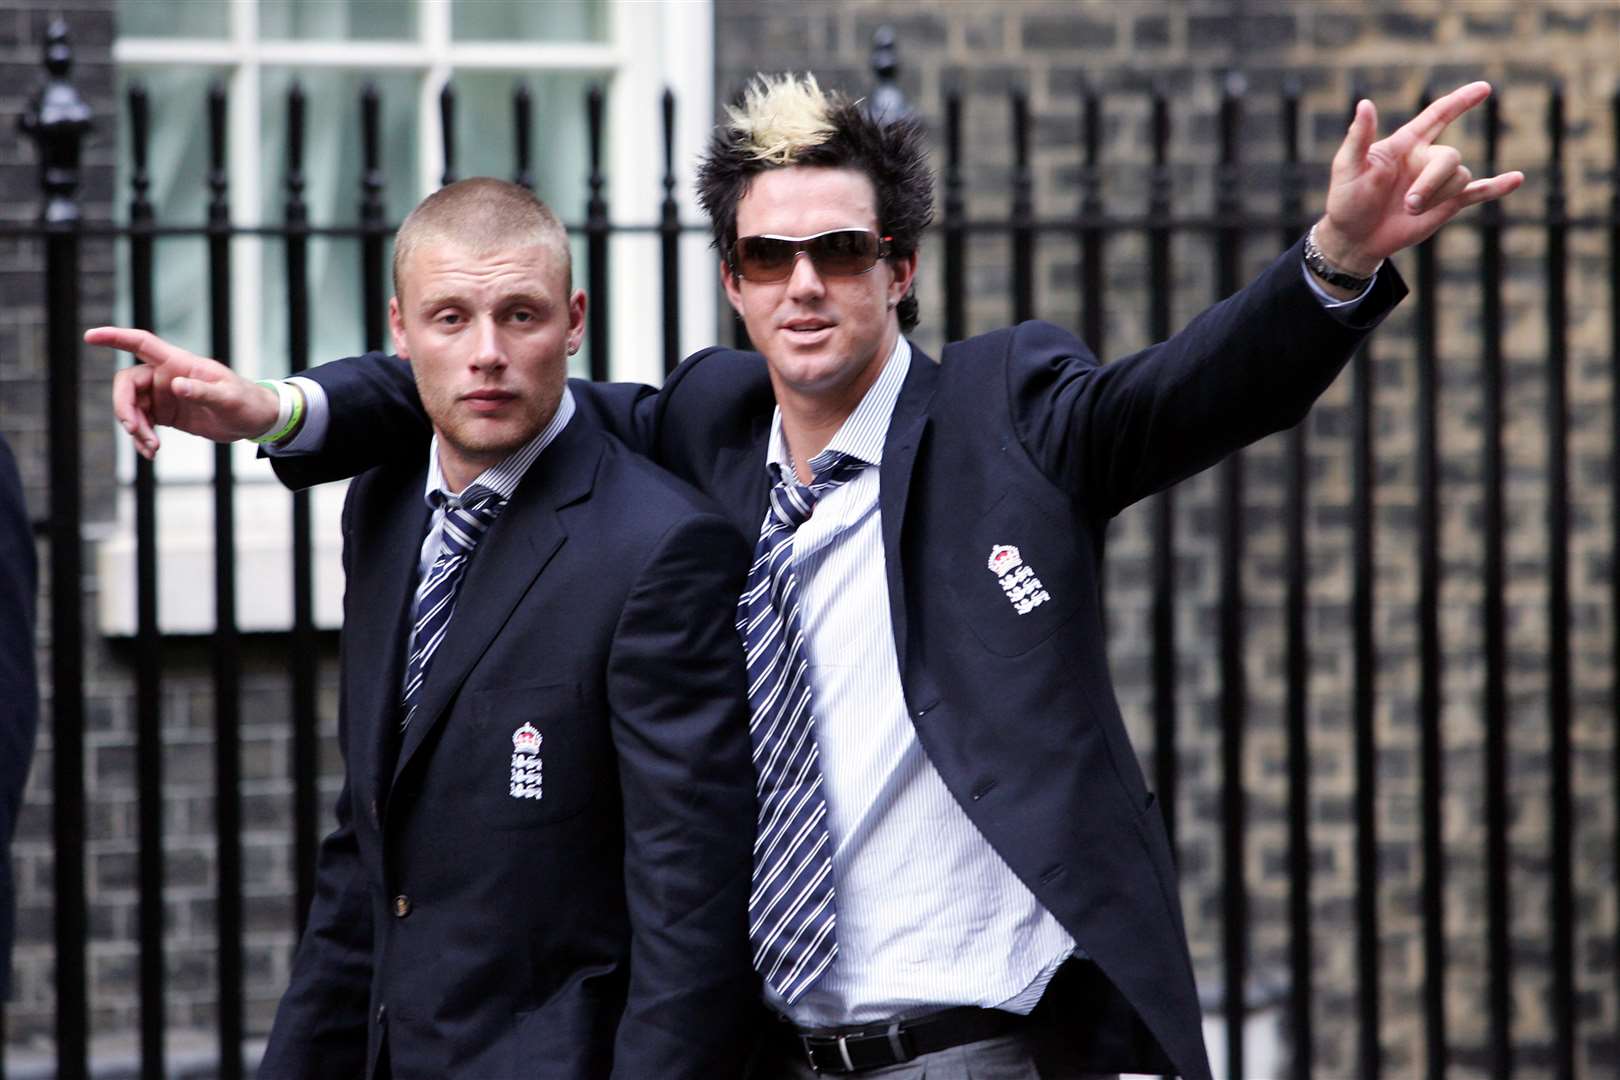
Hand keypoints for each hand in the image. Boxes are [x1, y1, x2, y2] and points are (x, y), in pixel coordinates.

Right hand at [86, 326, 280, 458]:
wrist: (255, 421)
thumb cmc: (246, 402)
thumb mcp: (229, 398)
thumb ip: (203, 391)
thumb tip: (176, 385)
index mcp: (179, 363)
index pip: (141, 343)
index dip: (115, 338)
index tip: (91, 336)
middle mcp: (166, 375)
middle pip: (127, 383)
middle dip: (125, 407)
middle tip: (135, 431)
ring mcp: (163, 395)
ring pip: (131, 407)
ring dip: (135, 428)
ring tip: (152, 448)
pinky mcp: (165, 414)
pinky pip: (142, 423)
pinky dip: (141, 438)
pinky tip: (150, 453)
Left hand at [1317, 81, 1523, 274]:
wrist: (1354, 237)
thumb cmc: (1346, 199)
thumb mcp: (1348, 166)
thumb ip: (1358, 136)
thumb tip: (1365, 103)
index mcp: (1405, 144)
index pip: (1438, 115)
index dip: (1460, 101)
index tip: (1483, 88)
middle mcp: (1426, 159)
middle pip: (1450, 157)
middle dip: (1432, 182)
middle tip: (1408, 204)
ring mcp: (1438, 182)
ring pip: (1460, 178)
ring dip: (1437, 197)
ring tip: (1410, 211)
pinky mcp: (1447, 205)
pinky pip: (1479, 192)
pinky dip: (1497, 187)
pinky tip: (1516, 179)